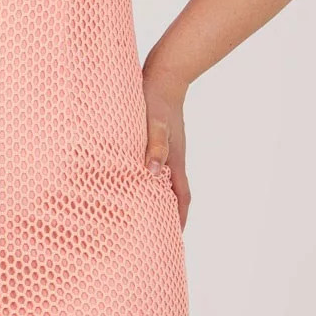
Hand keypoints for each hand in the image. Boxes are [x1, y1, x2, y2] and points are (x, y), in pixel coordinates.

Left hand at [142, 71, 190, 229]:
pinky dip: (149, 182)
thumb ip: (155, 146)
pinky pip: (155, 169)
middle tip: (157, 236)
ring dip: (158, 200)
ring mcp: (167, 151)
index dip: (179, 219)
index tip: (173, 239)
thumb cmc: (156, 100)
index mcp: (174, 161)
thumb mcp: (154, 124)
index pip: (181, 198)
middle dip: (168, 216)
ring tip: (144, 217)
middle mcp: (172, 160)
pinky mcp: (158, 142)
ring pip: (164, 183)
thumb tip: (153, 171)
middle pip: (174, 196)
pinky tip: (135, 183)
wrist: (163, 76)